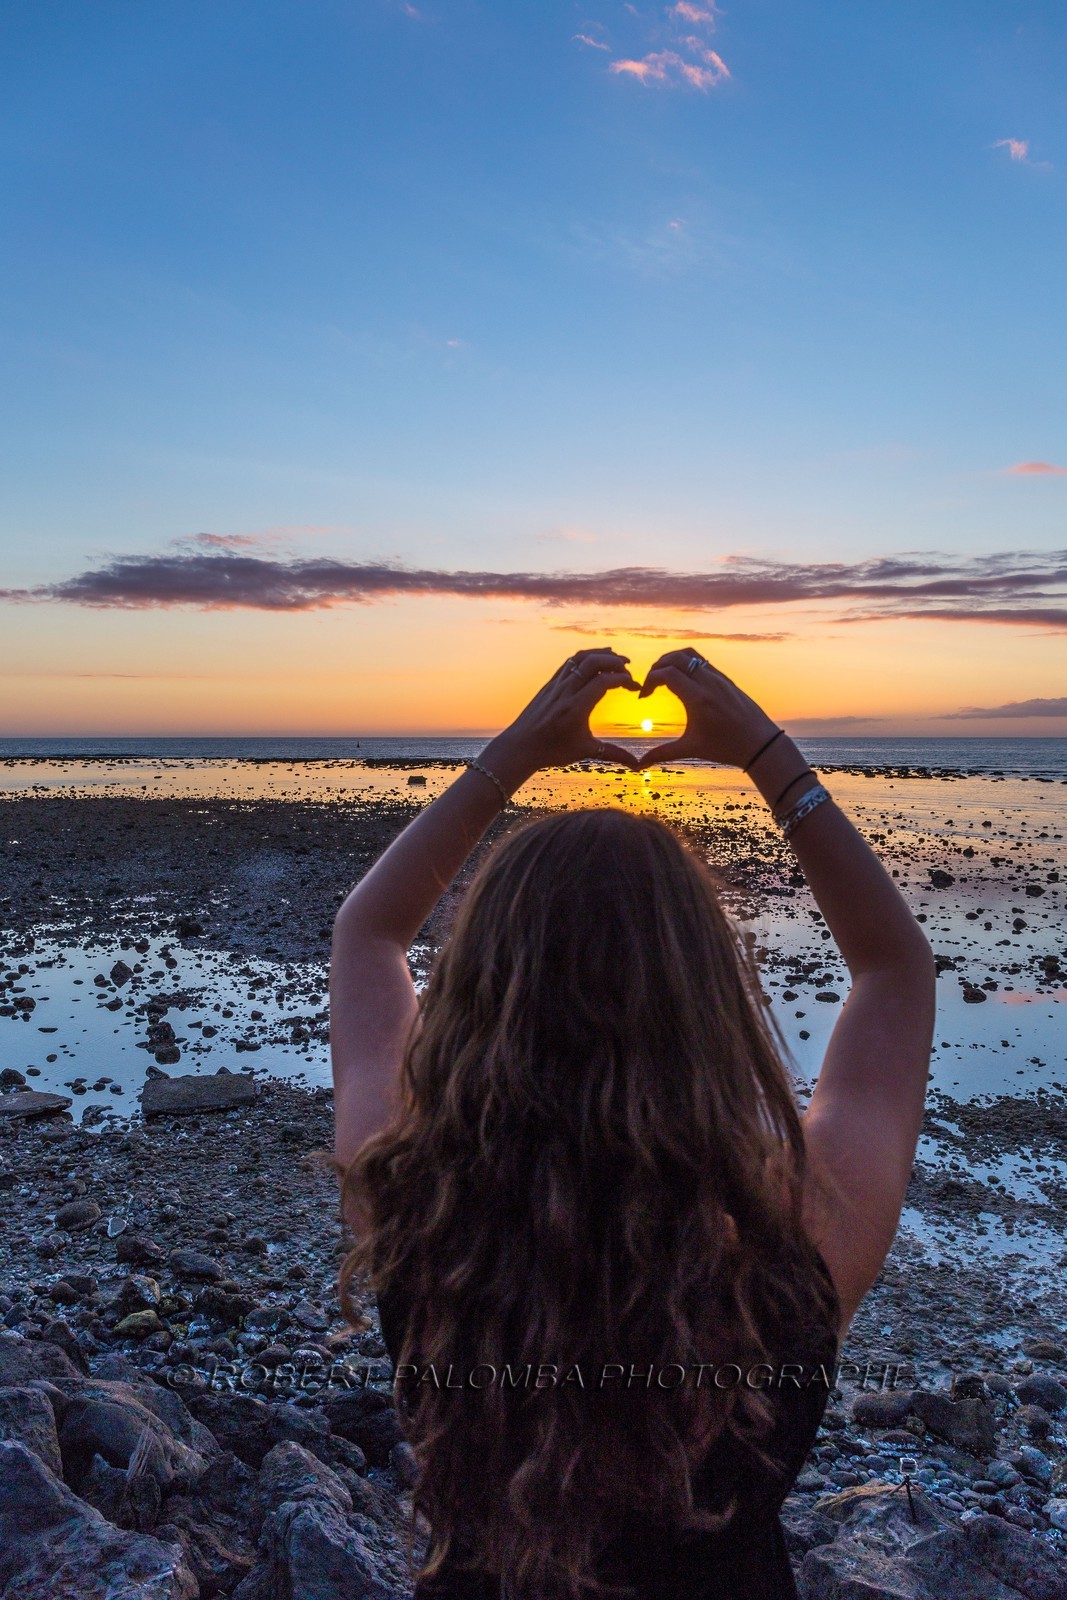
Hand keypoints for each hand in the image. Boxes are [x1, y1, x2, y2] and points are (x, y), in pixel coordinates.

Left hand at [484, 649, 639, 782]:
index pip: (604, 682)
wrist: (520, 747)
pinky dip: (585, 657)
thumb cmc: (552, 751)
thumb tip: (637, 765)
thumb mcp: (585, 751)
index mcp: (576, 708)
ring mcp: (556, 685)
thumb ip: (613, 754)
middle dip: (615, 661)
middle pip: (593, 663)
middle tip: (628, 669)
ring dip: (600, 654)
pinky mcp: (550, 684)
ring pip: (579, 658)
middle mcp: (565, 692)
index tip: (635, 687)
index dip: (624, 680)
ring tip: (616, 660)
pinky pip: (568, 663)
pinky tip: (595, 662)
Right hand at [636, 649, 777, 769]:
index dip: (649, 680)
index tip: (643, 696)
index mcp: (699, 699)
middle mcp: (709, 683)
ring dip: (672, 660)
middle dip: (657, 667)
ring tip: (664, 677)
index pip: (667, 673)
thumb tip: (640, 765)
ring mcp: (719, 678)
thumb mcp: (692, 749)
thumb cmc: (727, 748)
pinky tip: (683, 681)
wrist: (760, 744)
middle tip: (650, 685)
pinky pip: (702, 661)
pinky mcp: (726, 679)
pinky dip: (687, 664)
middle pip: (675, 658)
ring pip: (690, 654)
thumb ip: (663, 753)